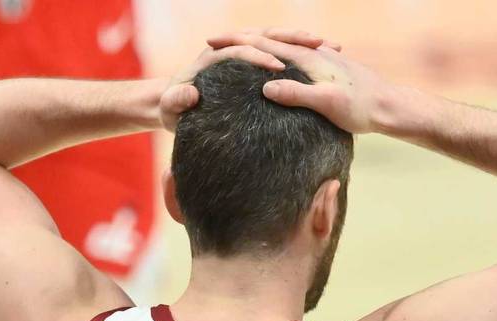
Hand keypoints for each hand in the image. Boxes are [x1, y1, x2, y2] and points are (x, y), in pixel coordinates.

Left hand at [160, 28, 338, 131]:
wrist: (165, 105)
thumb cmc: (169, 107)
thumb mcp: (170, 107)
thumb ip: (176, 101)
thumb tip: (189, 93)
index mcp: (214, 57)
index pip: (243, 47)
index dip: (260, 55)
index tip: (277, 66)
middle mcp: (232, 53)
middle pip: (268, 37)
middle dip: (293, 38)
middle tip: (320, 43)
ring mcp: (244, 59)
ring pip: (279, 43)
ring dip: (303, 42)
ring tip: (331, 46)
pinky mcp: (251, 68)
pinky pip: (282, 55)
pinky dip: (303, 54)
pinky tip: (328, 59)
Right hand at [207, 31, 388, 134]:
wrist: (390, 106)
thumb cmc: (361, 107)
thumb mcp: (328, 104)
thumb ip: (297, 94)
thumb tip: (266, 86)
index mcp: (305, 59)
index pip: (262, 44)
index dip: (234, 43)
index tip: (209, 43)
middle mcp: (310, 53)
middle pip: (267, 39)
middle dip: (239, 39)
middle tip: (213, 42)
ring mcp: (317, 59)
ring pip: (279, 46)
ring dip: (255, 44)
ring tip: (234, 50)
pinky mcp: (324, 69)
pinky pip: (292, 57)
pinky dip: (275, 55)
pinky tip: (272, 66)